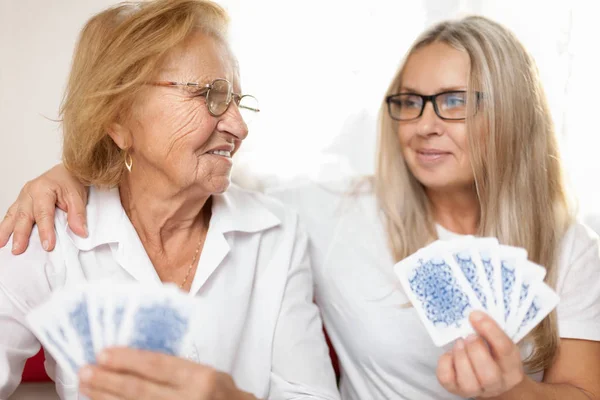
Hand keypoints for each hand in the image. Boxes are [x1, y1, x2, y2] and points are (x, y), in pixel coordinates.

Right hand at [0, 164, 87, 253]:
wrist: (67, 170)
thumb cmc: (71, 181)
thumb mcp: (78, 196)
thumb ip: (78, 214)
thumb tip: (80, 232)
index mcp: (43, 189)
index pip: (44, 213)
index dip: (46, 231)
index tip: (48, 246)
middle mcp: (29, 192)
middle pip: (24, 216)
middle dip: (20, 235)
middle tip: (18, 250)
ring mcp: (23, 196)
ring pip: (13, 215)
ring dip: (6, 231)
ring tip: (2, 246)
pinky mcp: (21, 200)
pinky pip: (11, 213)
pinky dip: (5, 225)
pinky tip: (1, 237)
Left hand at [78, 348, 256, 399]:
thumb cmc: (222, 394)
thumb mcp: (210, 373)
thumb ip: (179, 368)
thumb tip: (137, 358)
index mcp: (200, 378)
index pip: (157, 365)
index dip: (127, 359)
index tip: (104, 353)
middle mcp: (189, 399)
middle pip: (139, 389)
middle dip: (108, 380)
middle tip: (86, 370)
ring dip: (106, 397)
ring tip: (87, 386)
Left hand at [436, 311, 524, 397]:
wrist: (486, 379)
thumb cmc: (492, 355)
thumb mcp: (499, 343)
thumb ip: (490, 331)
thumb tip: (474, 315)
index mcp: (512, 369)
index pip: (505, 349)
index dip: (489, 330)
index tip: (475, 315)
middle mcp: (497, 384)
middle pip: (488, 374)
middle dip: (475, 350)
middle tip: (469, 336)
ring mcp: (475, 390)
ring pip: (468, 381)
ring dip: (460, 356)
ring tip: (459, 343)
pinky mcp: (455, 389)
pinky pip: (446, 378)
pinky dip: (445, 362)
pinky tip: (451, 354)